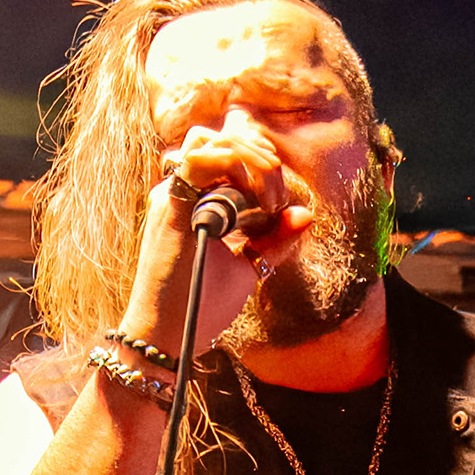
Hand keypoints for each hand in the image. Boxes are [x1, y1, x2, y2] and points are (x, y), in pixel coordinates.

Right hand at [117, 124, 315, 368]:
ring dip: (246, 158)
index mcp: (197, 200)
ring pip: (208, 139)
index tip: (279, 205)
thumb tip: (305, 214)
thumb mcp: (248, 268)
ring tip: (266, 198)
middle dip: (259, 158)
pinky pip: (195, 159)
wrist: (169, 336)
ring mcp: (173, 195)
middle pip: (221, 138)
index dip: (261, 166)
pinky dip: (228, 162)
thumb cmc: (202, 306)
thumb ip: (274, 241)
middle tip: (276, 200)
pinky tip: (250, 192)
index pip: (229, 154)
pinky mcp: (170, 207)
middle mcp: (181, 191)